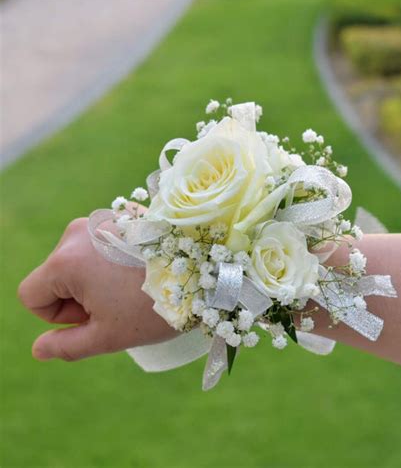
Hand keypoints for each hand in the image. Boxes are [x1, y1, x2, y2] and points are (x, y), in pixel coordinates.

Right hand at [18, 218, 176, 361]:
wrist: (205, 272)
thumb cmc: (155, 307)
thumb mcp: (108, 335)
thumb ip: (66, 345)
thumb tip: (38, 349)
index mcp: (67, 259)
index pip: (31, 294)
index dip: (56, 316)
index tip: (93, 316)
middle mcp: (79, 232)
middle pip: (55, 275)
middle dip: (78, 297)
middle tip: (118, 304)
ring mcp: (101, 219)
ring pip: (77, 261)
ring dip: (95, 280)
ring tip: (131, 287)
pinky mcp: (121, 216)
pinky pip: (98, 245)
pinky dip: (109, 262)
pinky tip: (138, 271)